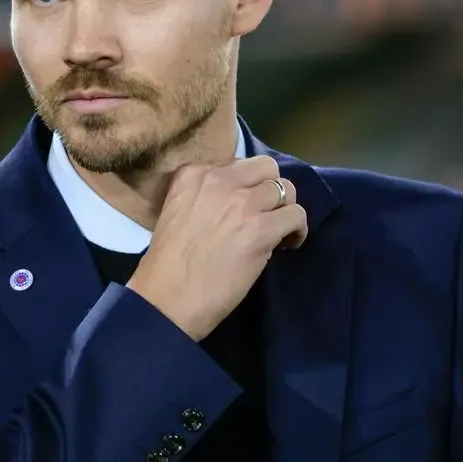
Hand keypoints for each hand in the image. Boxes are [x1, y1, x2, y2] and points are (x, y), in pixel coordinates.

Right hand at [126, 156, 307, 341]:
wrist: (167, 297)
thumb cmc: (165, 265)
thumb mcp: (175, 211)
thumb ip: (202, 197)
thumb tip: (234, 204)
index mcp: (193, 174)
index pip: (235, 164)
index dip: (245, 185)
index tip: (243, 205)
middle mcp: (219, 180)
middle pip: (265, 167)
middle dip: (270, 188)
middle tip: (266, 212)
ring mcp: (243, 203)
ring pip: (286, 188)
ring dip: (285, 209)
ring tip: (279, 230)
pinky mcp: (262, 229)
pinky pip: (296, 216)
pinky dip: (297, 230)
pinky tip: (288, 244)